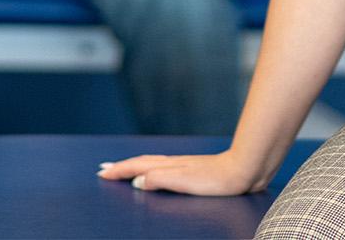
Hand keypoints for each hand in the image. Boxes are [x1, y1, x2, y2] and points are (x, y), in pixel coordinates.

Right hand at [97, 150, 267, 195]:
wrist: (242, 170)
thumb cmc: (215, 179)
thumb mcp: (183, 182)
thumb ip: (159, 180)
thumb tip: (138, 182)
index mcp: (167, 167)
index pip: (137, 167)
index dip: (119, 171)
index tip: (102, 174)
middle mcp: (173, 163)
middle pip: (142, 163)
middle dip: (123, 166)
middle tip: (105, 170)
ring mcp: (183, 166)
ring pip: (152, 163)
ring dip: (136, 166)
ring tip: (125, 169)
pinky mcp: (193, 171)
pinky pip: (163, 168)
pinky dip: (151, 169)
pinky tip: (158, 172)